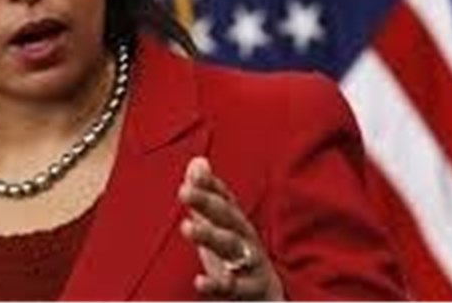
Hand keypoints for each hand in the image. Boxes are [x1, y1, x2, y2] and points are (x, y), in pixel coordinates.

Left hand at [178, 157, 283, 299]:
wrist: (267, 298)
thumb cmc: (238, 257)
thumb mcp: (220, 227)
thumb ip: (207, 196)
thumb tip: (197, 161)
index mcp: (236, 222)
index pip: (224, 198)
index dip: (210, 184)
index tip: (194, 172)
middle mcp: (245, 238)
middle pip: (227, 216)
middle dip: (207, 202)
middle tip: (183, 191)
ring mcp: (250, 263)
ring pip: (230, 246)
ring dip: (209, 235)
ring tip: (186, 227)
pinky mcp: (251, 290)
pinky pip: (234, 288)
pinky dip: (218, 285)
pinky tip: (199, 281)